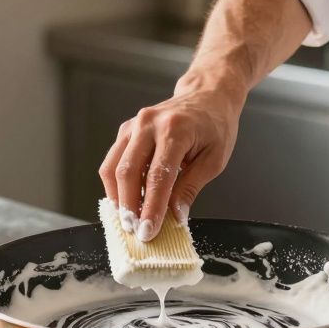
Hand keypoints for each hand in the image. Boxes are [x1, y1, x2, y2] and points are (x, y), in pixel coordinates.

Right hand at [99, 81, 242, 240]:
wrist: (207, 95)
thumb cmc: (215, 126)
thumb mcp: (214, 159)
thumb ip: (191, 187)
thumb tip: (175, 217)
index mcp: (176, 130)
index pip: (158, 176)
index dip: (151, 208)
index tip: (148, 232)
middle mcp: (149, 124)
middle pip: (128, 172)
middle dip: (129, 206)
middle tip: (134, 231)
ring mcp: (134, 125)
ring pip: (113, 167)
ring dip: (118, 197)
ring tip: (128, 220)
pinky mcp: (126, 130)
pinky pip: (113, 161)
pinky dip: (117, 184)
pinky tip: (127, 200)